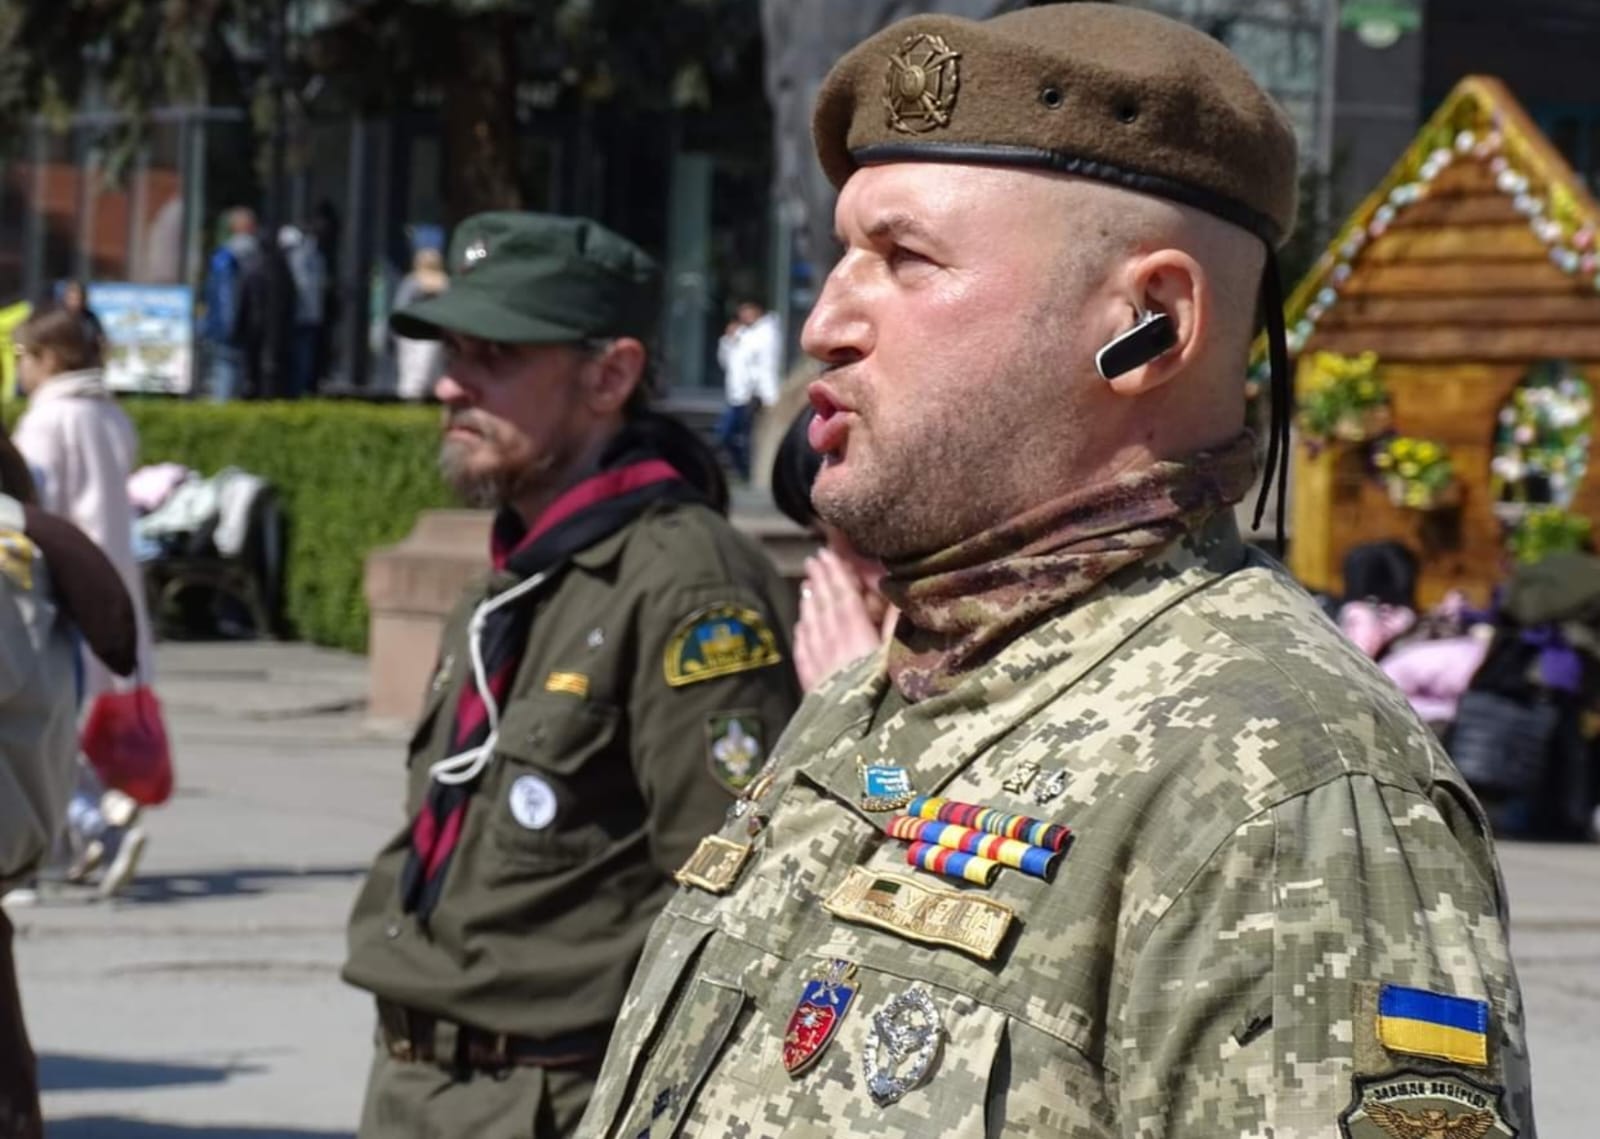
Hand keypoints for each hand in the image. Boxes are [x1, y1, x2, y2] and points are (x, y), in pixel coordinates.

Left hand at [794, 549, 884, 690]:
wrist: (853, 745)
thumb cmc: (884, 702)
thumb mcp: (898, 659)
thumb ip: (898, 626)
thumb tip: (898, 594)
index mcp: (858, 640)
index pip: (845, 599)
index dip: (837, 575)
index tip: (828, 554)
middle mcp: (835, 650)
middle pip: (826, 609)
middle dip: (821, 582)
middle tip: (815, 559)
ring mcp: (821, 669)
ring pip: (811, 628)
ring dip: (810, 604)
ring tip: (808, 586)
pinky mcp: (813, 690)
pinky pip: (803, 654)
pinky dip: (802, 635)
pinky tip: (800, 626)